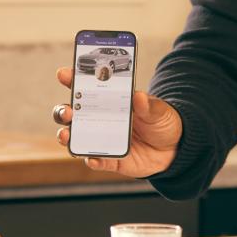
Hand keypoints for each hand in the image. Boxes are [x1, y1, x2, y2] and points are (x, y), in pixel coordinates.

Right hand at [53, 66, 182, 177]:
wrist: (173, 149)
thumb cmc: (162, 122)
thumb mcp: (160, 110)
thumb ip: (149, 105)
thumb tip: (139, 96)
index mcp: (109, 100)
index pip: (86, 87)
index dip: (72, 79)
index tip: (63, 74)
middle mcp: (100, 119)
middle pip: (72, 114)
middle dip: (63, 111)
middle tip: (68, 111)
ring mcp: (102, 139)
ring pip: (76, 138)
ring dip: (67, 136)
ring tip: (67, 135)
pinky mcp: (110, 160)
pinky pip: (97, 161)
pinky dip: (92, 161)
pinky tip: (92, 159)